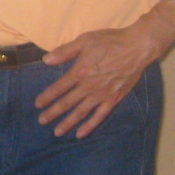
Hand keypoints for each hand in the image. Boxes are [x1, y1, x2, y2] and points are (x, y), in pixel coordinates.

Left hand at [35, 24, 161, 137]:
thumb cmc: (110, 41)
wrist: (137, 48)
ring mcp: (102, 95)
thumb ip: (65, 52)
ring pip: (81, 112)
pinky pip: (100, 116)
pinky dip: (90, 125)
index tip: (37, 104)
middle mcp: (89, 87)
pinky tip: (81, 133)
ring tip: (57, 132)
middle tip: (41, 121)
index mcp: (80, 72)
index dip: (47, 97)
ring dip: (68, 123)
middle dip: (53, 113)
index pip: (59, 88)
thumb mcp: (84, 41)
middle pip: (67, 103)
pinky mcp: (114, 99)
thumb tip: (45, 60)